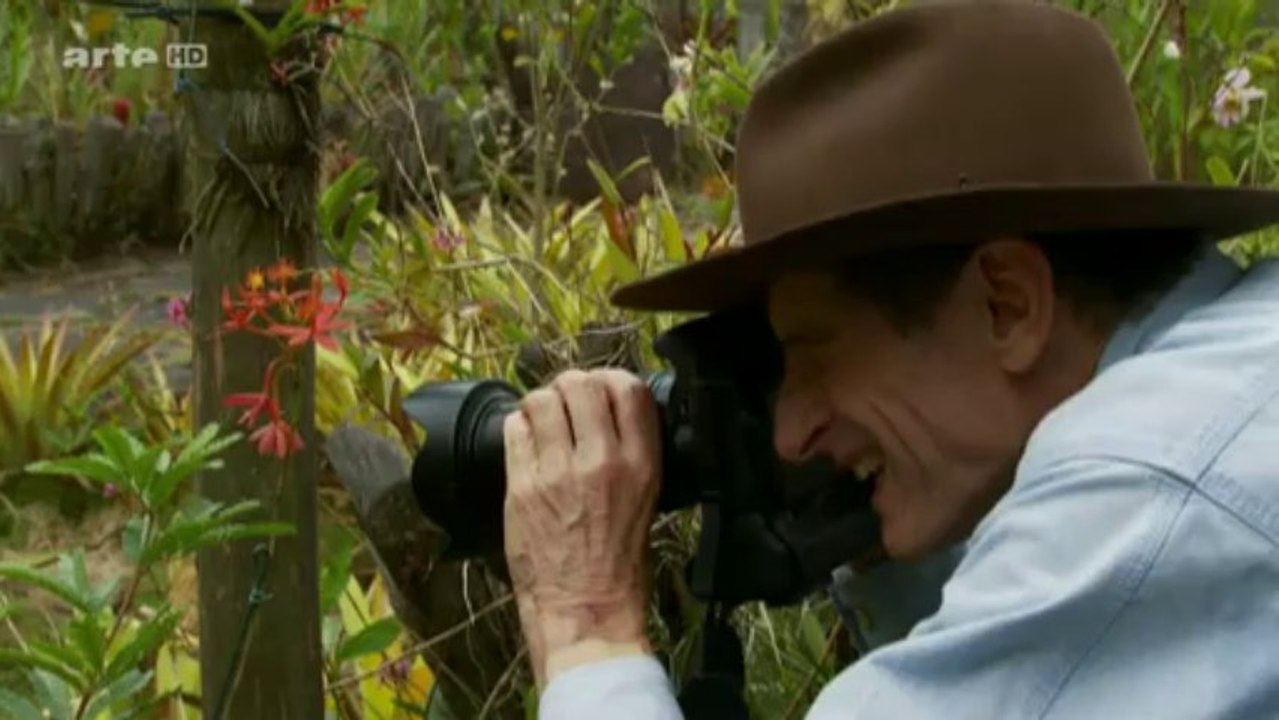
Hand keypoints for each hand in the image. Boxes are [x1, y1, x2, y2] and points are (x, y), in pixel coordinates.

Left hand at [502, 368, 661, 686]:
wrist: (586, 609)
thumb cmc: (619, 562)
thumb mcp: (647, 499)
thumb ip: (633, 452)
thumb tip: (611, 414)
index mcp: (641, 464)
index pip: (627, 389)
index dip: (609, 379)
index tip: (600, 389)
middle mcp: (602, 461)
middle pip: (581, 384)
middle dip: (570, 386)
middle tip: (565, 402)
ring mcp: (559, 472)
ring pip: (542, 400)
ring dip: (540, 403)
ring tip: (542, 421)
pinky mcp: (522, 487)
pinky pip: (514, 430)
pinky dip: (518, 428)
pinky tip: (525, 443)